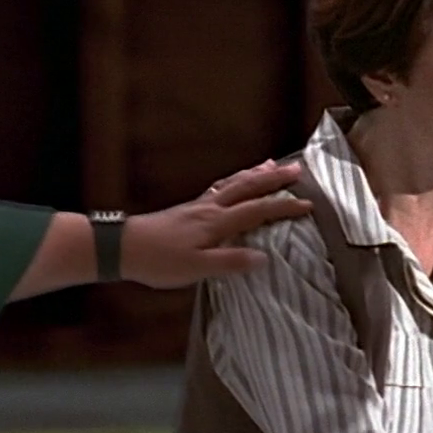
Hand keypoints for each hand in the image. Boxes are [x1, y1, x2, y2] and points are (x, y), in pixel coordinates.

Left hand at [121, 160, 311, 287]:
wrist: (122, 247)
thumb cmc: (159, 261)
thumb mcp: (197, 268)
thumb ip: (231, 261)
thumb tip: (264, 258)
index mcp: (218, 222)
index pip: (259, 210)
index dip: (285, 207)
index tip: (309, 205)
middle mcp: (212, 208)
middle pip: (249, 187)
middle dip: (275, 179)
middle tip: (297, 170)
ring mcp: (200, 205)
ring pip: (234, 183)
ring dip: (256, 173)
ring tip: (273, 164)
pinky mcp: (189, 208)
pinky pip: (219, 188)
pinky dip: (234, 180)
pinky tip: (235, 182)